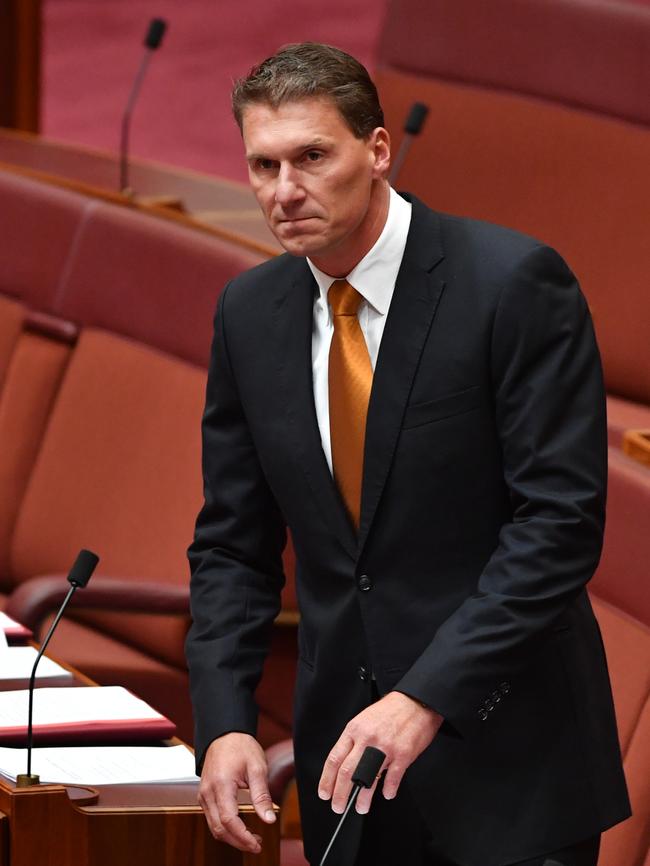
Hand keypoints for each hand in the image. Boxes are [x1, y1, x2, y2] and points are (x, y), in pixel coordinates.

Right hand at [198, 732, 275, 852]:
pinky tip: (240, 827)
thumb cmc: (241, 747)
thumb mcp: (257, 768)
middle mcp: (208, 792)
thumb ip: (262, 795)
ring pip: (214, 827)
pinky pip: (212, 818)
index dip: (243, 837)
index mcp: (221, 784)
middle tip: (257, 844)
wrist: (224, 734)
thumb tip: (269, 819)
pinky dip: (225, 828)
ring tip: (252, 838)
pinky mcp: (204, 795)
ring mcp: (203, 795)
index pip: (228, 820)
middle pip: (219, 829)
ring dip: (231, 837)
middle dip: (238, 842)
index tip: (257, 844)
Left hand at [318, 692, 442, 814]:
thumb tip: (345, 765)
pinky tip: (387, 794)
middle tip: (338, 807)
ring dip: (363, 798)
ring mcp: (385, 747)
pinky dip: (388, 790)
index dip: (327, 779)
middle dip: (339, 794)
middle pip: (347, 772)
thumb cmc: (389, 711)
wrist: (415, 701)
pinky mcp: (403, 754)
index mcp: (355, 729)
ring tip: (361, 807)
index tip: (324, 793)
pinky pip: (393, 779)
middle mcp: (367, 739)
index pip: (334, 758)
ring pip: (368, 779)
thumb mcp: (364, 720)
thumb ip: (354, 740)